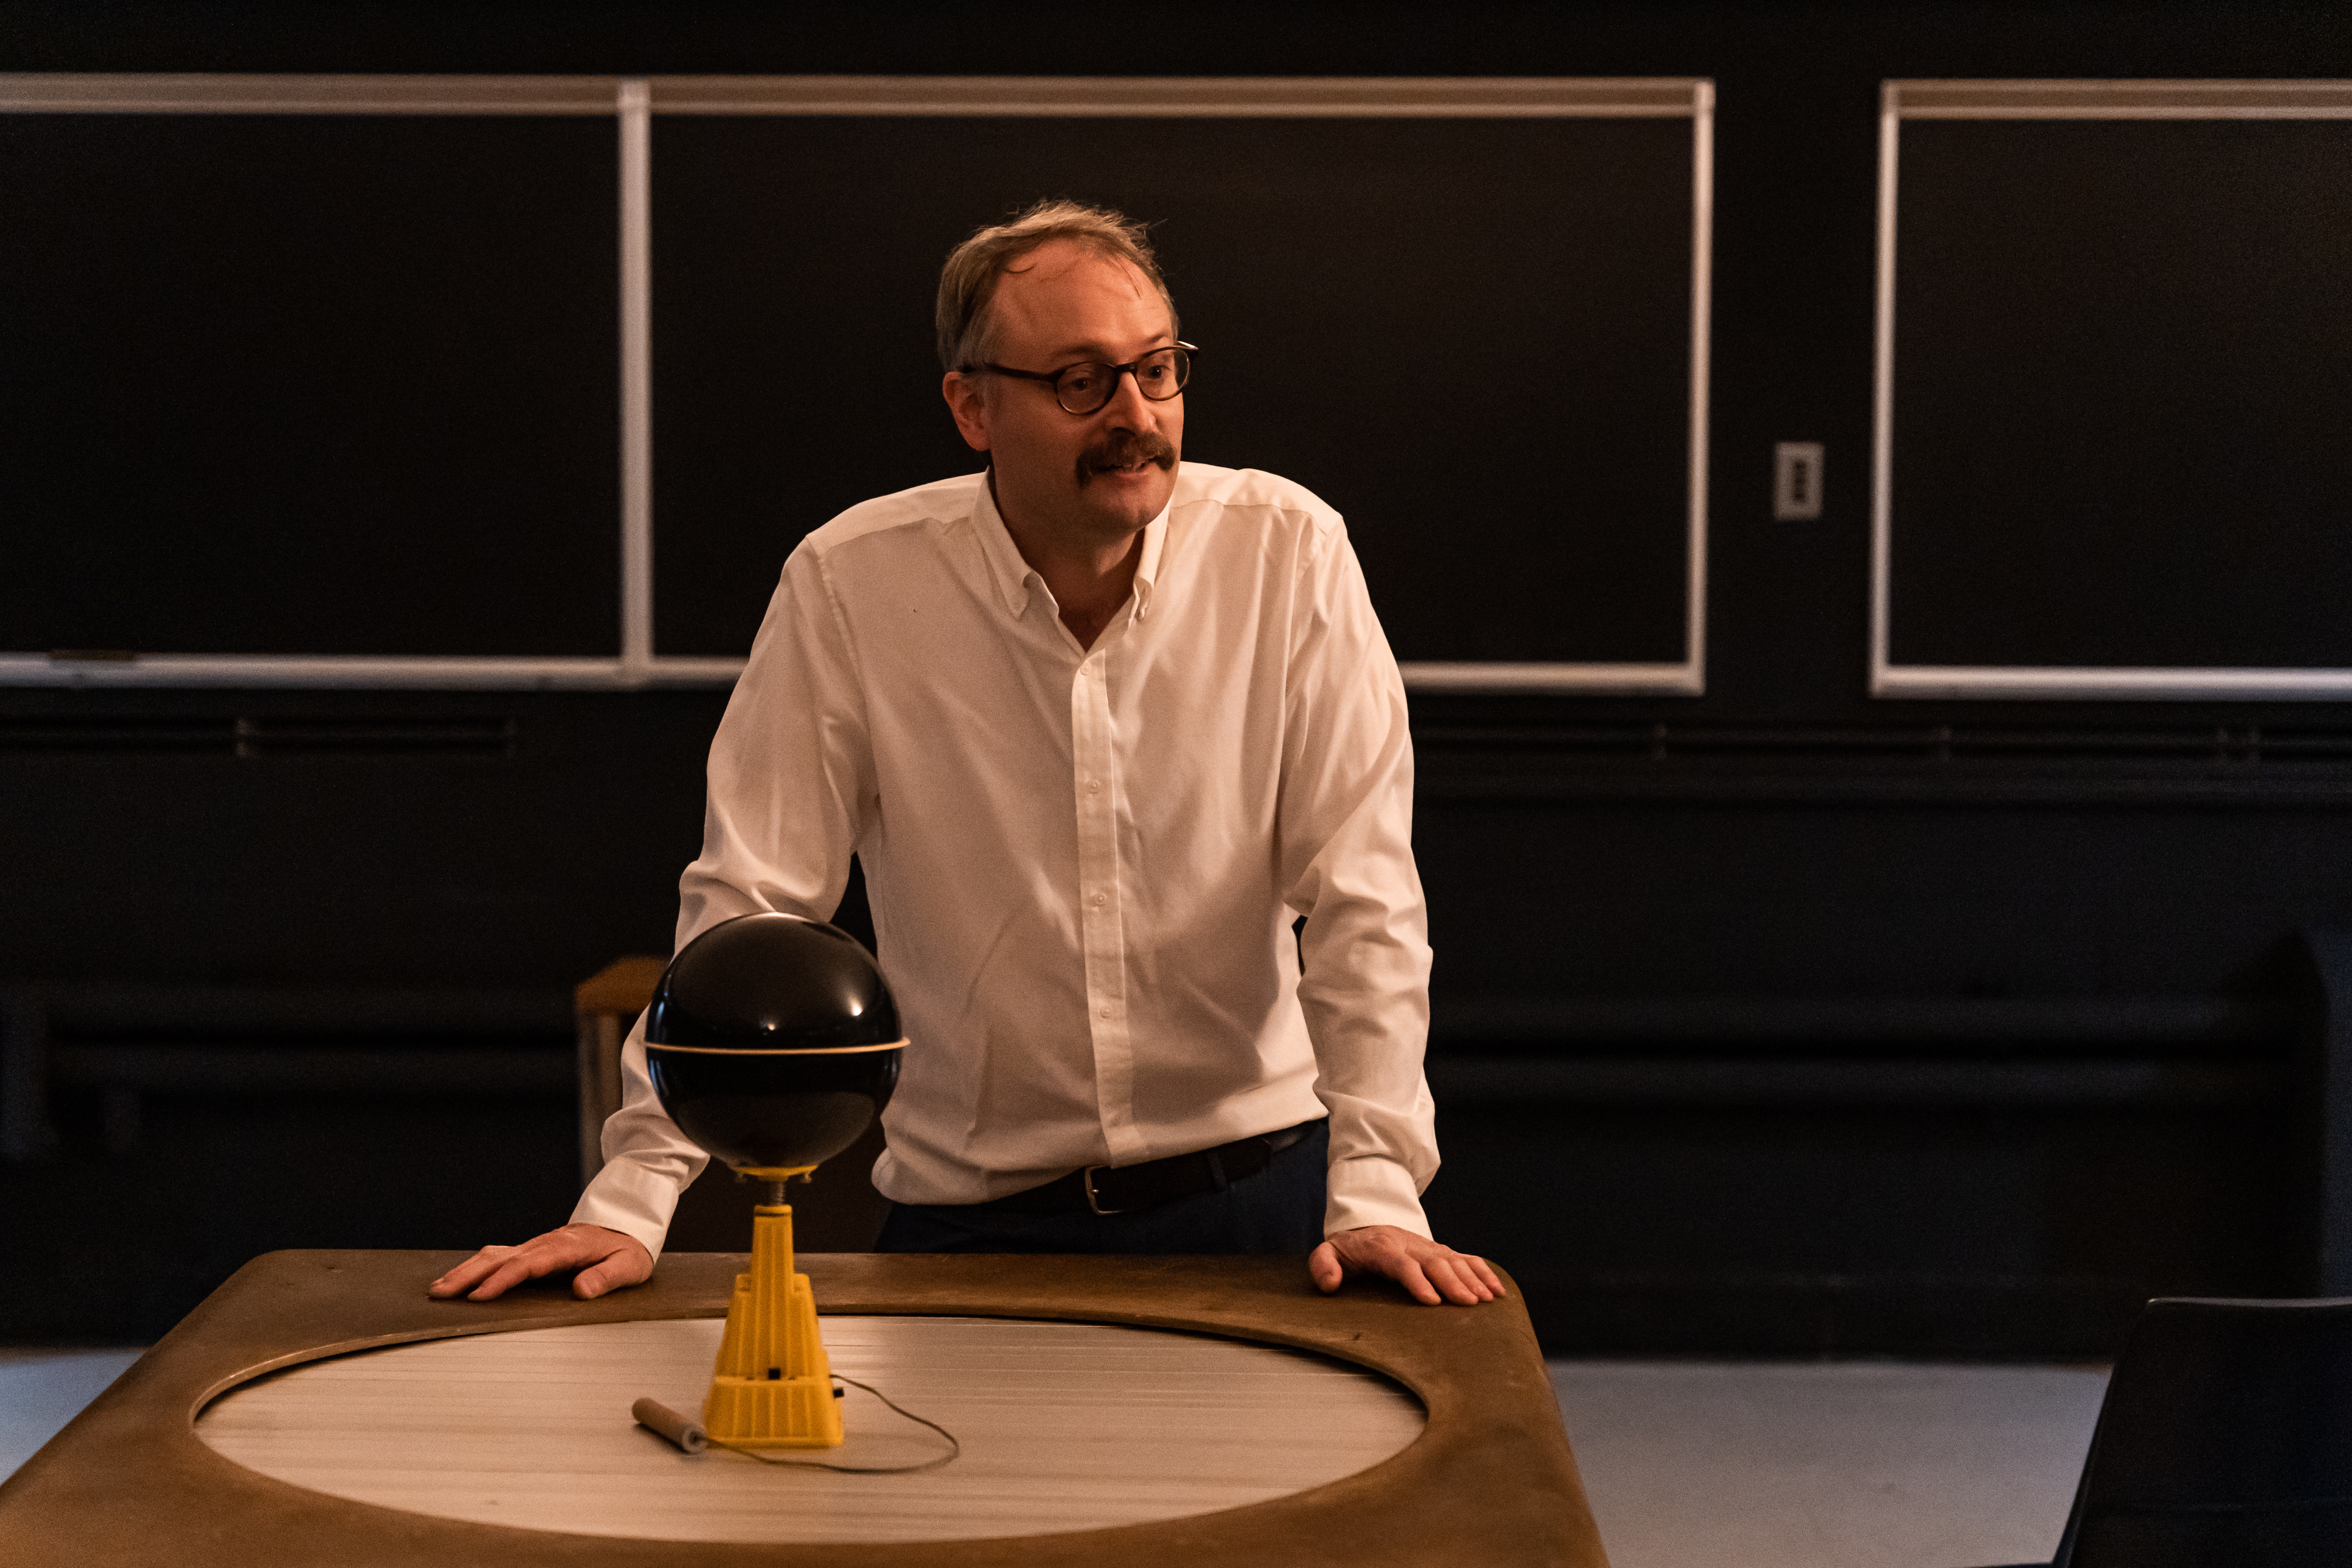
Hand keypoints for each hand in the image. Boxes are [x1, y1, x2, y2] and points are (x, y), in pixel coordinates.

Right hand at [426, 1223, 652, 1301]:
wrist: (628, 1223)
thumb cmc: (629, 1247)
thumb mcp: (628, 1265)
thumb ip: (607, 1277)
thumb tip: (582, 1290)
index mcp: (567, 1248)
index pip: (528, 1265)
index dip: (502, 1280)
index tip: (480, 1296)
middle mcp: (546, 1244)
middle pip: (501, 1258)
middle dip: (469, 1275)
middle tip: (441, 1293)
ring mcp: (537, 1245)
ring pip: (495, 1255)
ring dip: (466, 1270)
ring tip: (439, 1288)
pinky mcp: (534, 1249)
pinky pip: (500, 1255)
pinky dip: (477, 1266)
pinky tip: (460, 1277)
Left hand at [1308, 1225, 1504, 1305]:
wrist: (1366, 1226)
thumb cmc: (1349, 1248)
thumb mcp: (1328, 1252)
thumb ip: (1323, 1265)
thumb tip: (1330, 1283)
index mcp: (1382, 1248)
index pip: (1401, 1264)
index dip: (1416, 1281)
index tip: (1431, 1300)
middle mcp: (1410, 1245)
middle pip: (1434, 1262)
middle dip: (1452, 1282)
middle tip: (1468, 1303)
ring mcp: (1428, 1247)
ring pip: (1454, 1260)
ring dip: (1472, 1278)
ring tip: (1486, 1299)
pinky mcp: (1441, 1251)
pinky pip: (1466, 1258)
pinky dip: (1483, 1272)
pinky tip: (1497, 1290)